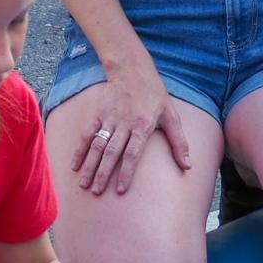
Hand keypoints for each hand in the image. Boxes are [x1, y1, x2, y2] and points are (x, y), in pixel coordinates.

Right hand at [72, 62, 190, 195]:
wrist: (131, 70)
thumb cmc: (155, 95)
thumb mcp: (171, 116)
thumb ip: (179, 142)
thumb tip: (188, 166)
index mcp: (142, 126)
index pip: (132, 154)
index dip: (126, 172)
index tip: (120, 190)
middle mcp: (123, 124)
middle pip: (111, 153)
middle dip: (102, 174)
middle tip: (96, 192)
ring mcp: (108, 119)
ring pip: (97, 145)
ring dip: (89, 165)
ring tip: (83, 184)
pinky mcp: (97, 114)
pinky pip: (86, 134)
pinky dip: (80, 149)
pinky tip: (74, 164)